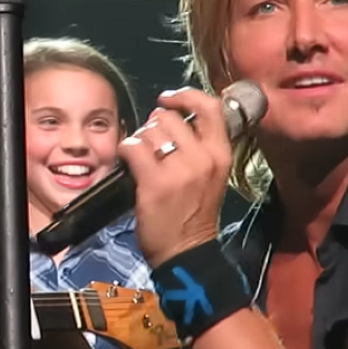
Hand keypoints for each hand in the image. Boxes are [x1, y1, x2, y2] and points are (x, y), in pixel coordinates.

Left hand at [117, 88, 230, 267]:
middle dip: (154, 125)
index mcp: (221, 154)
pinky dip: (126, 151)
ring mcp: (180, 169)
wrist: (186, 252)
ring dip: (140, 140)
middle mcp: (204, 158)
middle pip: (170, 117)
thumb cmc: (194, 214)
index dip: (186, 96)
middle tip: (151, 143)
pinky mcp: (155, 182)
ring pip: (150, 130)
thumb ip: (198, 145)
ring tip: (142, 158)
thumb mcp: (210, 174)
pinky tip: (129, 164)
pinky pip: (133, 147)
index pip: (210, 107)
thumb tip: (168, 115)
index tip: (169, 99)